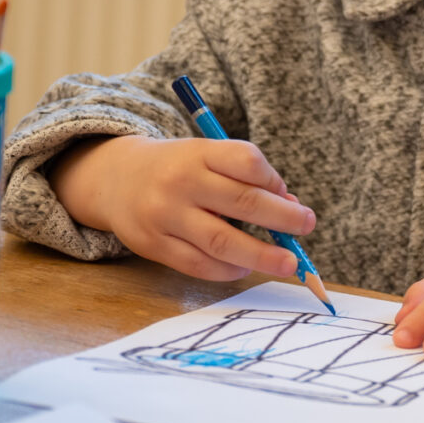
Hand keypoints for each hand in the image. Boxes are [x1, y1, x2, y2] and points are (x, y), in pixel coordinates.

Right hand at [48, 135, 314, 282]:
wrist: (116, 179)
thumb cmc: (179, 169)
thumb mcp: (206, 157)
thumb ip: (245, 178)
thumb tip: (292, 207)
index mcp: (197, 152)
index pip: (246, 161)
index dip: (274, 179)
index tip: (289, 195)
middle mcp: (180, 182)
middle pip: (242, 202)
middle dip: (282, 218)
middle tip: (307, 226)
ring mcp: (165, 215)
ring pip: (222, 241)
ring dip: (261, 255)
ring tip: (288, 264)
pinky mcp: (154, 245)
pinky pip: (199, 264)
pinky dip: (228, 270)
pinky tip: (245, 268)